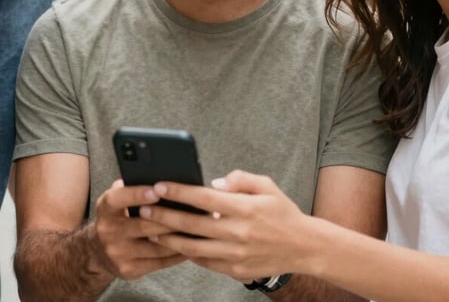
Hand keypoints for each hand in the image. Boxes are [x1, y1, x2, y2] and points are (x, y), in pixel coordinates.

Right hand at [90, 180, 186, 279]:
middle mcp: (107, 231)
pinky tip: (189, 245)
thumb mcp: (117, 200)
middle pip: (142, 225)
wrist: (97, 251)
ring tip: (196, 229)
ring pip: (155, 246)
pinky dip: (176, 254)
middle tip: (190, 212)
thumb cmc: (117, 217)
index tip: (157, 190)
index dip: (137, 194)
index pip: (119, 199)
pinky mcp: (128, 270)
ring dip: (177, 238)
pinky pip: (158, 262)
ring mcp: (117, 253)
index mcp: (105, 208)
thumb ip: (131, 187)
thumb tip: (160, 180)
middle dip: (167, 219)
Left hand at [138, 170, 312, 281]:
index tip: (159, 185)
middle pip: (191, 224)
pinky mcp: (234, 269)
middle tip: (143, 208)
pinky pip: (204, 262)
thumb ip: (239, 179)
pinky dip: (186, 253)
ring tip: (151, 229)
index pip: (203, 198)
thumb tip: (212, 184)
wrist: (304, 247)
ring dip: (168, 239)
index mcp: (244, 208)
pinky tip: (174, 245)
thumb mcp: (266, 186)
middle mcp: (237, 232)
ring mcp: (235, 254)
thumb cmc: (283, 213)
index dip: (178, 191)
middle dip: (164, 215)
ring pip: (192, 248)